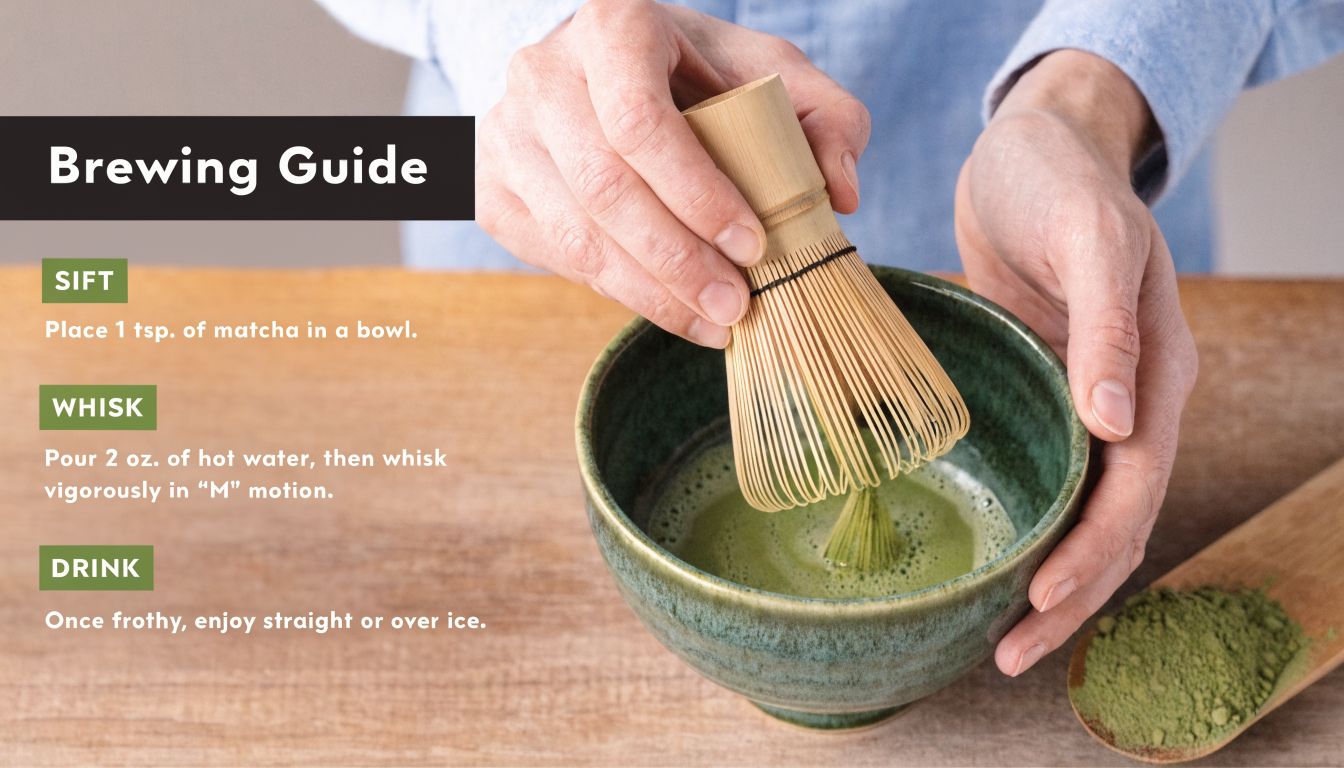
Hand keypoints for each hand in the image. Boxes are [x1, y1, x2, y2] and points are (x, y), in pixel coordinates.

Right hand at [476, 0, 869, 346]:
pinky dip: (617, 291)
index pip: (640, 122)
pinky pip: (555, 255)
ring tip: (713, 323)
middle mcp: (542, 73)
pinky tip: (667, 306)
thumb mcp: (768, 71)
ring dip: (650, 293)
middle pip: (605, 189)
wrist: (596, 68)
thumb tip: (840, 193)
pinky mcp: (490, 185)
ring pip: (575, 234)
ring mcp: (504, 132)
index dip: (697, 195)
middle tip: (736, 307)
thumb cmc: (693, 72)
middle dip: (678, 262)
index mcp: (611, 25)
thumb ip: (827, 117)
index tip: (753, 244)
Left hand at [954, 50, 1198, 675]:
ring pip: (1076, 512)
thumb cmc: (1062, 182)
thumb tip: (1117, 427)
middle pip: (1110, 522)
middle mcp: (1127, 402)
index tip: (1039, 601)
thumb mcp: (1089, 243)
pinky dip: (1024, 527)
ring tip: (998, 638)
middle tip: (1006, 655)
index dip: (1091, 553)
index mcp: (1156, 377)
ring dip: (1048, 578)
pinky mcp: (1039, 393)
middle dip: (1067, 595)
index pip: (1133, 490)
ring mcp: (1083, 402)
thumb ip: (1107, 331)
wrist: (1033, 147)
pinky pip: (1040, 477)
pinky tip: (986, 560)